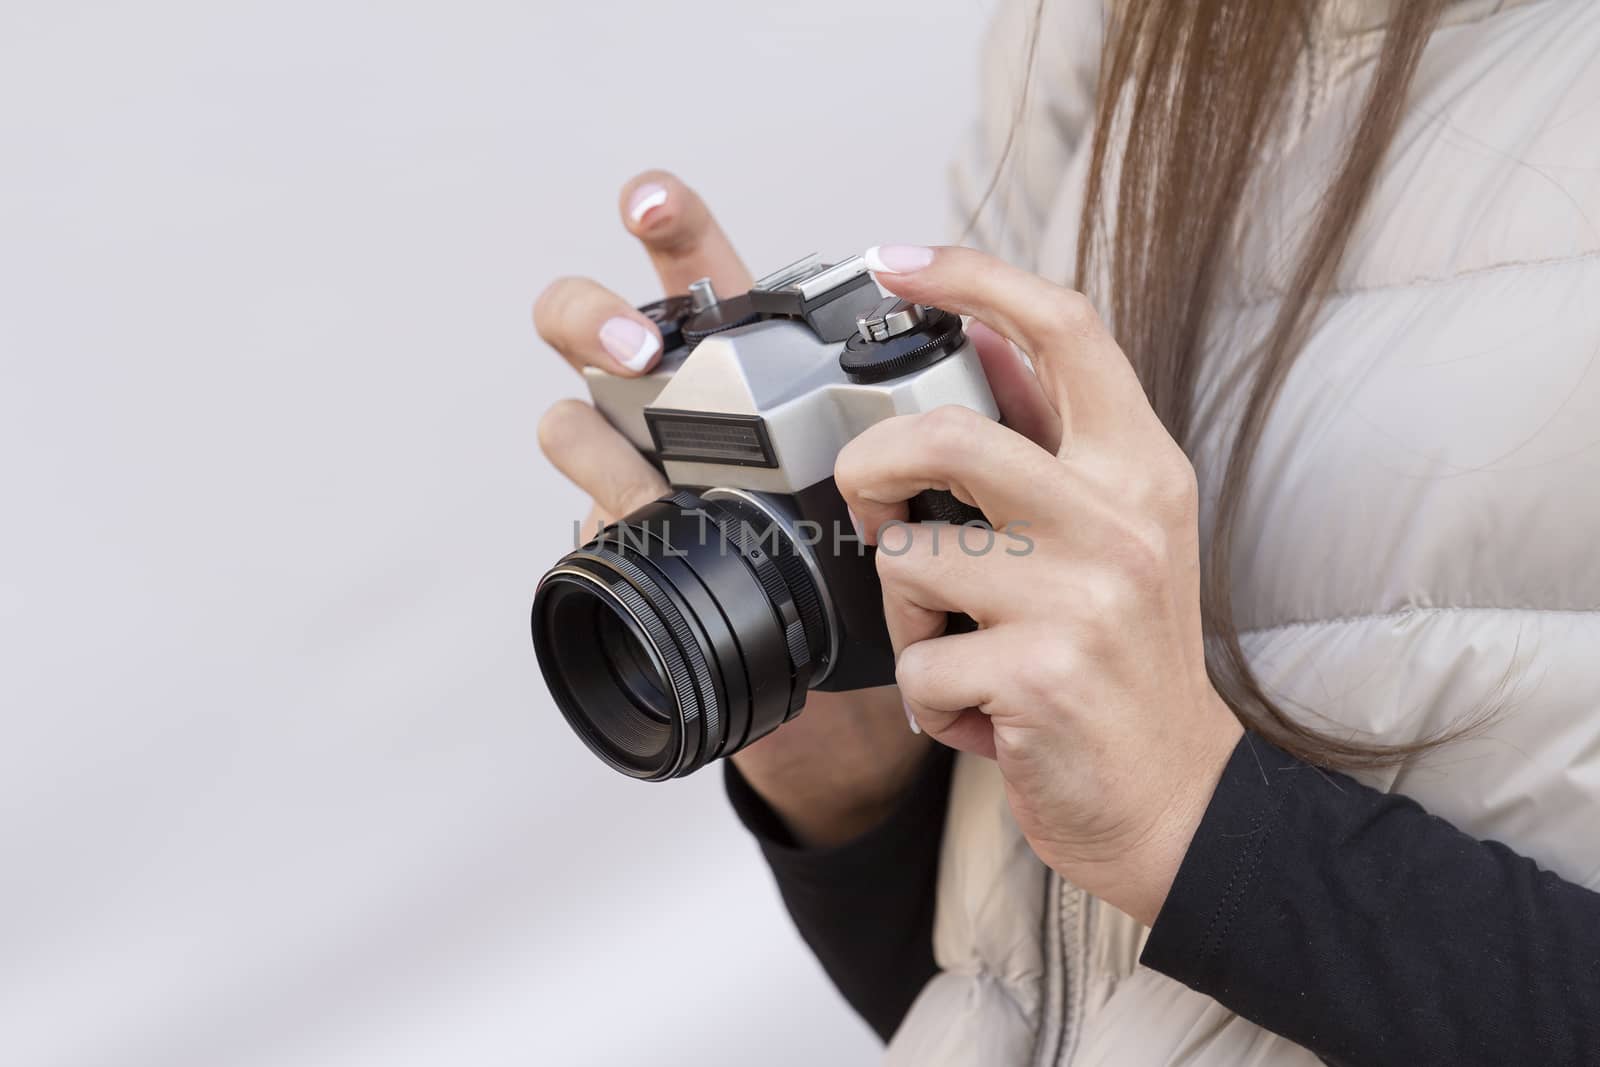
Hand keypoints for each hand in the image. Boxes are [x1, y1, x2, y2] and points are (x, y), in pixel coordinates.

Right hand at [532, 174, 919, 845]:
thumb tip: (1001, 324)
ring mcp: (651, 482)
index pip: (702, 277)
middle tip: (636, 341)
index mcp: (759, 368)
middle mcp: (687, 413)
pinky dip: (609, 519)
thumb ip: (978, 404)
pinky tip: (642, 528)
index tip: (652, 205)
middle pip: (603, 328)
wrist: (865, 706)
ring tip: (642, 461)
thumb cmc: (907, 575)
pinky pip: (595, 523)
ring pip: (575, 421)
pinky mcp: (639, 559)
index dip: (669, 228)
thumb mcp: (957, 482)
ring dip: (593, 430)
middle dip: (594, 311)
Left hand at [836, 245, 1243, 924]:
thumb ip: (1054, 438)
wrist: (1175, 796)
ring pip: (908, 560)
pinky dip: (926, 701)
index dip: (973, 276)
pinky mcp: (1044, 675)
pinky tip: (979, 714)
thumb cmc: (1125, 658)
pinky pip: (919, 667)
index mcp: (1139, 467)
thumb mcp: (1117, 530)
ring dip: (904, 615)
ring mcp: (1085, 597)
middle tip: (872, 501)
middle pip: (945, 437)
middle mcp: (1121, 518)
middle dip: (870, 467)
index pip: (1065, 329)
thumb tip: (985, 337)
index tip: (896, 261)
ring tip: (957, 647)